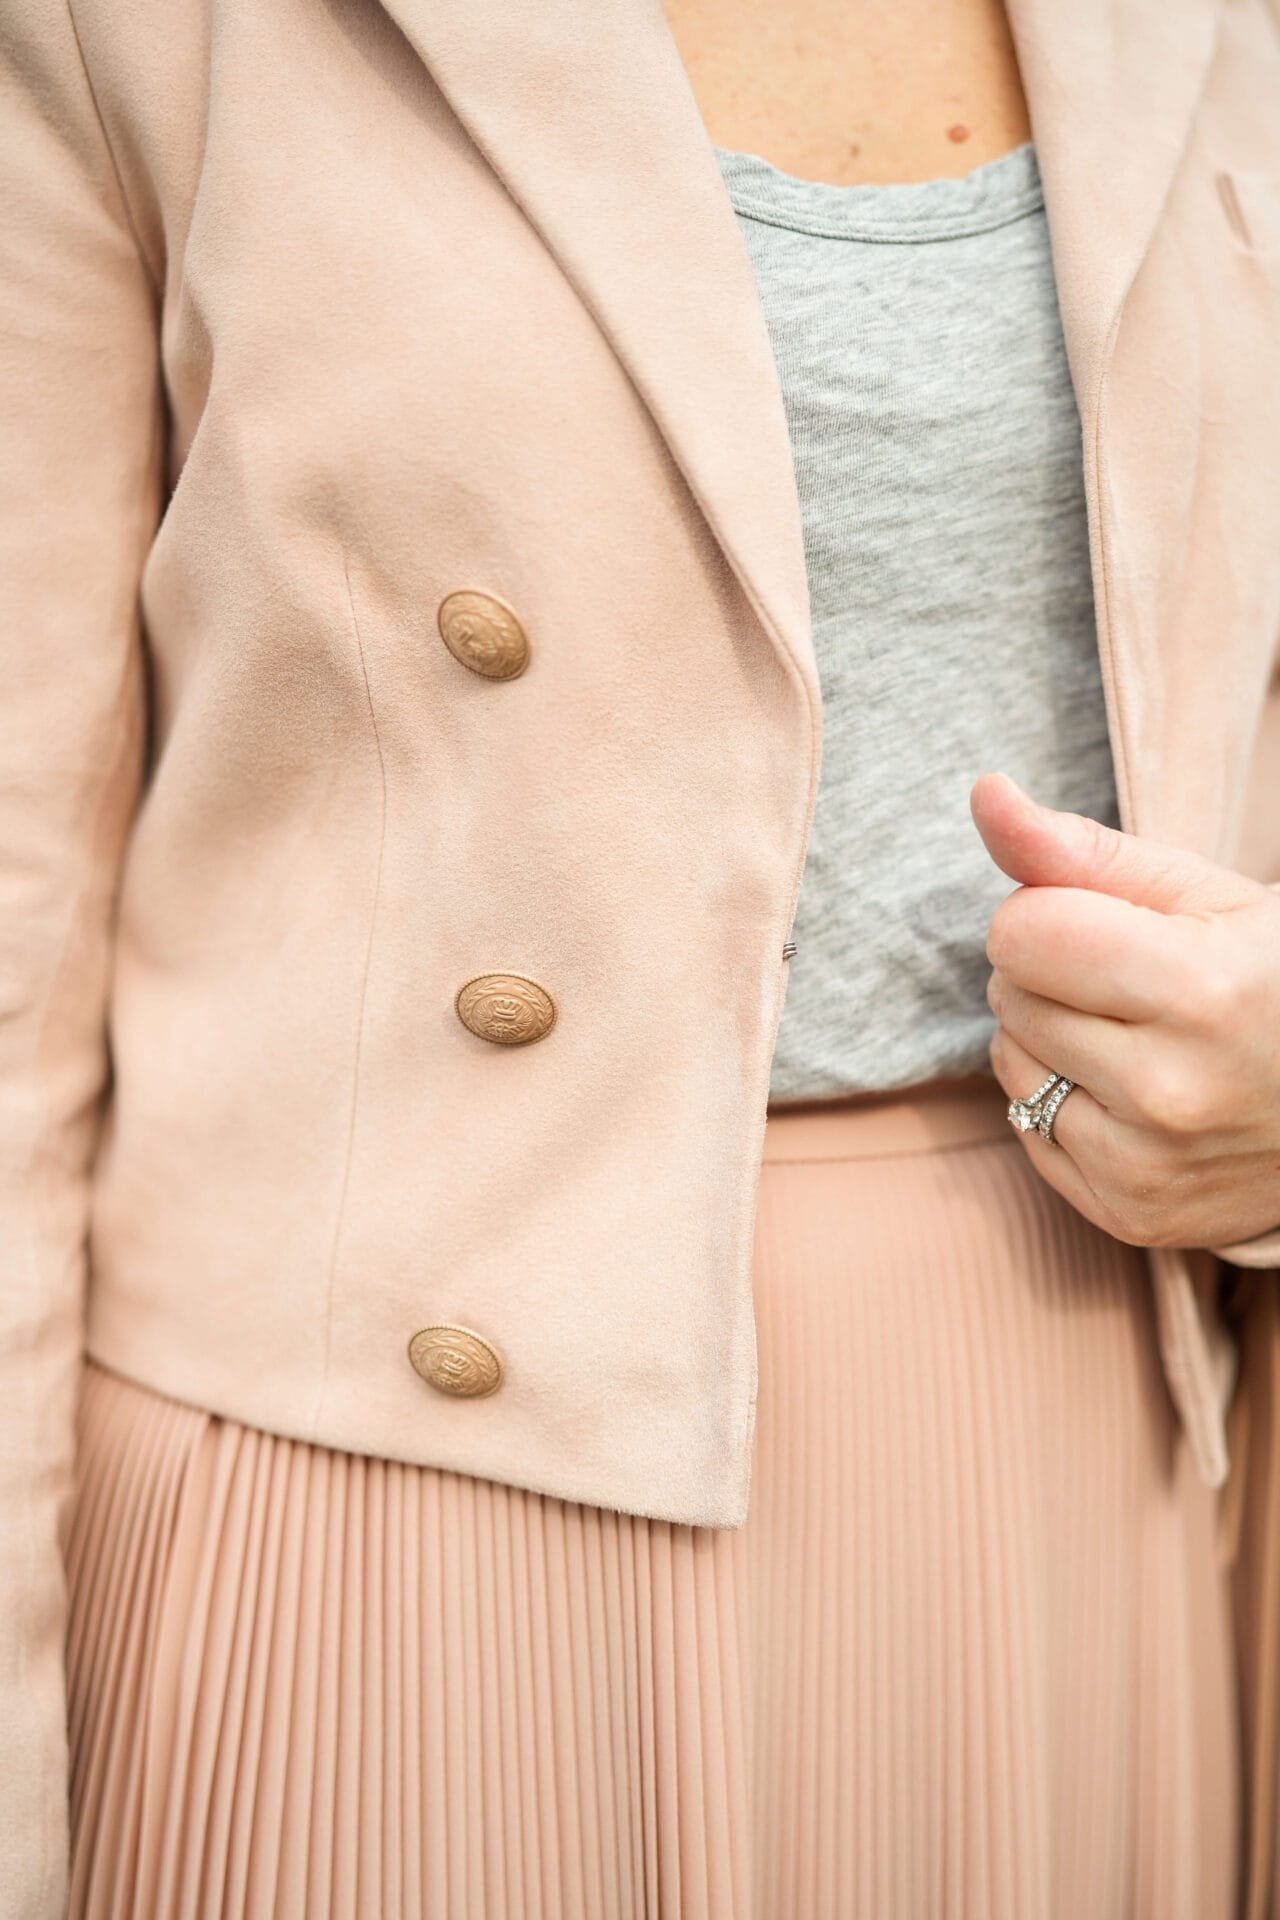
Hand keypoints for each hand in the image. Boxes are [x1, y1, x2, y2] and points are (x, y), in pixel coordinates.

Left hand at [970, 771, 1279, 1251]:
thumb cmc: (1274, 975)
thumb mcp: (1200, 893)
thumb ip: (1078, 850)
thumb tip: (983, 793)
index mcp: (1201, 990)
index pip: (1022, 931)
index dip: (1052, 913)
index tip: (1111, 924)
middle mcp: (1171, 1091)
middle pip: (1010, 994)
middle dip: (1053, 973)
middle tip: (1137, 983)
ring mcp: (1150, 1166)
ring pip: (1009, 1063)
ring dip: (1049, 1037)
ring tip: (1139, 1037)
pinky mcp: (1132, 1215)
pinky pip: (1025, 1129)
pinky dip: (1060, 1102)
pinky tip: (1133, 1095)